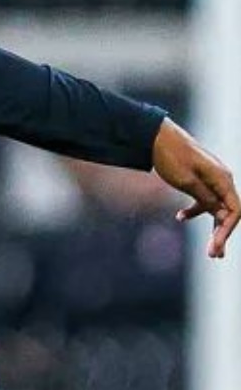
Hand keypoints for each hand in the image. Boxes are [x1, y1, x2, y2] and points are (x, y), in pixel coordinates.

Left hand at [152, 118, 239, 258]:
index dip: (226, 230)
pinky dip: (196, 210)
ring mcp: (212, 178)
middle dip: (222, 233)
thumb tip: (223, 215)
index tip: (214, 246)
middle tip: (214, 255)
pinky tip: (180, 217)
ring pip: (217, 207)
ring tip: (209, 249)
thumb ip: (206, 199)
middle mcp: (222, 178)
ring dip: (213, 226)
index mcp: (222, 179)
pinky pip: (205, 199)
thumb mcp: (186, 181)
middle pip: (228, 212)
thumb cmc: (170, 156)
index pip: (234, 211)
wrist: (155, 135)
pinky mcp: (200, 178)